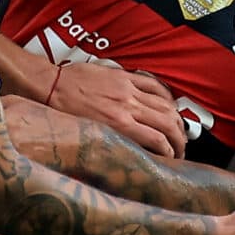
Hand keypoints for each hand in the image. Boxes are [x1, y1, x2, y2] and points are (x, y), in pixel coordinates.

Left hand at [48, 61, 185, 157]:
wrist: (53, 85)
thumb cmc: (65, 113)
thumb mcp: (89, 135)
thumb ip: (114, 141)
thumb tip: (132, 151)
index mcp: (118, 125)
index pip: (157, 140)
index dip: (170, 151)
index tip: (173, 158)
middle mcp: (127, 108)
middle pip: (167, 123)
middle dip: (180, 139)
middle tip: (181, 149)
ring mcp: (128, 90)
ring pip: (165, 105)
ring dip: (177, 119)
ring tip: (179, 130)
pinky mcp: (125, 76)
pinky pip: (154, 84)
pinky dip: (167, 95)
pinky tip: (170, 104)